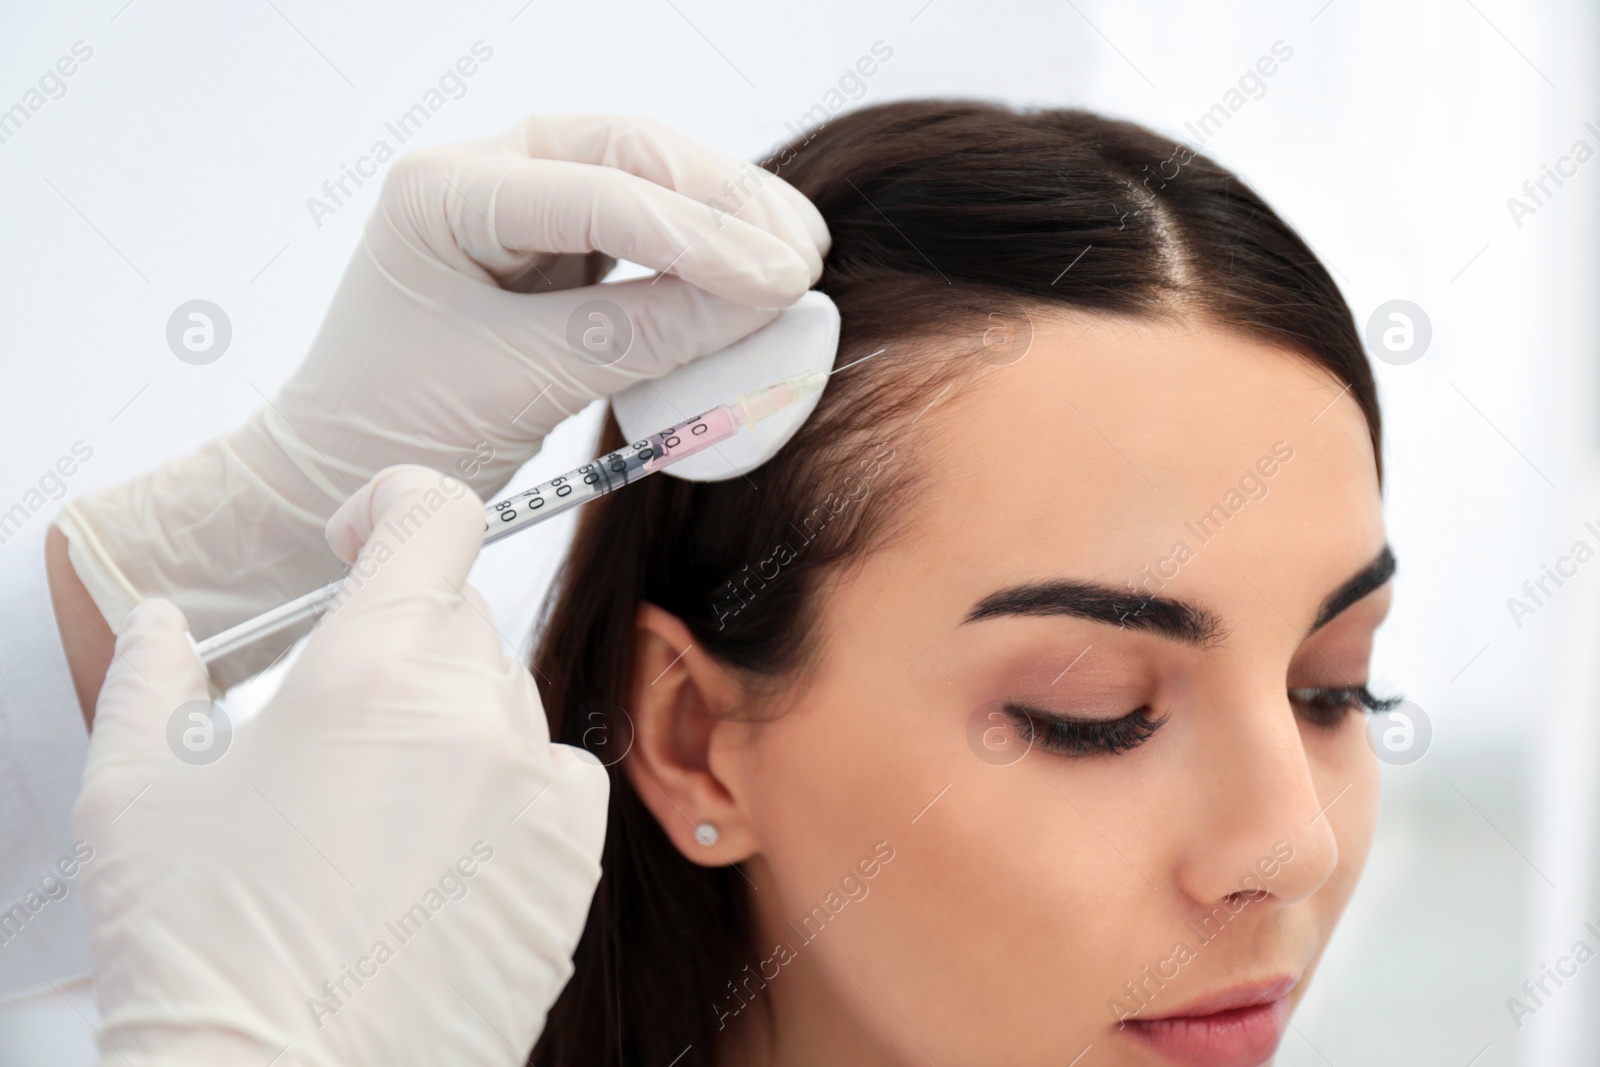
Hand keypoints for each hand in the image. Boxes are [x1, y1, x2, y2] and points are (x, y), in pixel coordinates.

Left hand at [58, 113, 827, 685]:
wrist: (339, 471)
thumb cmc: (394, 429)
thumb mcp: (521, 385)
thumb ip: (640, 337)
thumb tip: (760, 308)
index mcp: (446, 191)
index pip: (595, 192)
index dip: (698, 236)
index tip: (777, 281)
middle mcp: (485, 175)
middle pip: (630, 153)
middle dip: (725, 203)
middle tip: (801, 259)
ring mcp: (522, 204)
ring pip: (647, 177)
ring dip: (727, 213)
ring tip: (799, 259)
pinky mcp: (554, 247)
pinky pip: (645, 231)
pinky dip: (703, 251)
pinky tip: (757, 273)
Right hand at [75, 465, 608, 1066]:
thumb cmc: (204, 958)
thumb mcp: (134, 799)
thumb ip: (149, 678)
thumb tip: (158, 623)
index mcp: (370, 672)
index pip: (435, 515)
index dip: (394, 505)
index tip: (363, 538)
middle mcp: (475, 715)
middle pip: (456, 617)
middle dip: (395, 643)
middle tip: (330, 726)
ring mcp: (538, 788)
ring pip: (504, 696)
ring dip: (449, 718)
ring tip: (375, 809)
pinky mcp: (574, 859)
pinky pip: (553, 773)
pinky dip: (507, 783)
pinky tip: (440, 846)